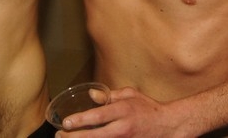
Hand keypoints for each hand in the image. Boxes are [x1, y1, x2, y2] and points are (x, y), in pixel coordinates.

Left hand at [58, 87, 177, 137]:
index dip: (81, 120)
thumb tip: (91, 95)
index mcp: (123, 110)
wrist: (167, 126)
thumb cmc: (147, 108)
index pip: (98, 116)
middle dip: (74, 137)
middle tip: (60, 135)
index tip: (66, 122)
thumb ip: (110, 95)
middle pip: (94, 136)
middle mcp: (123, 128)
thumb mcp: (130, 95)